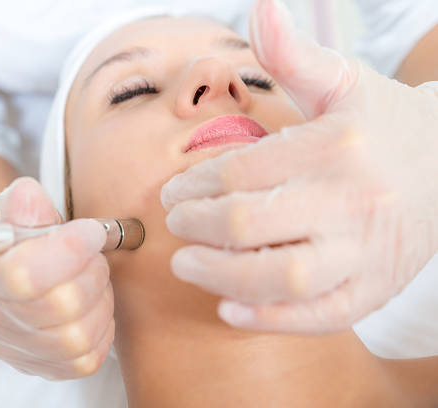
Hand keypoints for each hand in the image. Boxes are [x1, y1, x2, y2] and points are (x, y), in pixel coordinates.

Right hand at [0, 177, 114, 378]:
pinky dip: (100, 328)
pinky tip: (92, 305)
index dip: (70, 251)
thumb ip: (23, 201)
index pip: (23, 276)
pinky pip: (86, 360)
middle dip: (92, 272)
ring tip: (92, 277)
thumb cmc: (11, 234)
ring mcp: (14, 348)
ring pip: (77, 337)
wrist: (3, 266)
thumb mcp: (9, 207)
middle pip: (60, 307)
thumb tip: (29, 198)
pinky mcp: (40, 368)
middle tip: (92, 252)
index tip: (90, 231)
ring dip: (100, 300)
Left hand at [161, 0, 437, 332]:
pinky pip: (319, 315)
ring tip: (186, 266)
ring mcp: (366, 251)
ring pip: (282, 276)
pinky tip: (229, 311)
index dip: (192, 186)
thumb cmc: (379, 123)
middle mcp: (352, 200)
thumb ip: (291, 54)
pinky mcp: (374, 289)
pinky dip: (269, 319)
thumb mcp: (340, 81)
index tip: (171, 193)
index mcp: (334, 146)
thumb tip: (258, 7)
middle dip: (197, 227)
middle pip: (251, 224)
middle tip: (174, 226)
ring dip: (220, 277)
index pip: (240, 172)